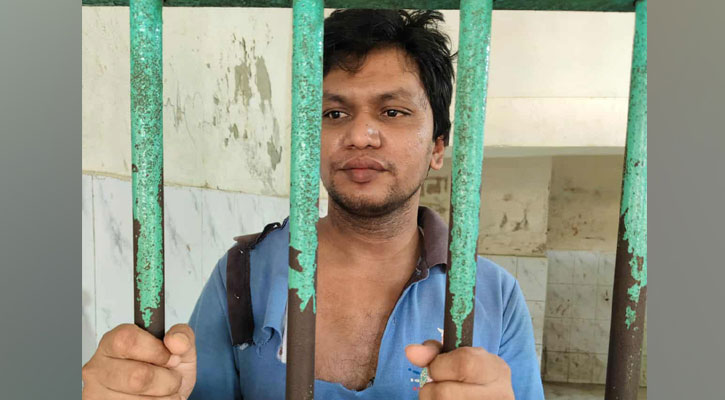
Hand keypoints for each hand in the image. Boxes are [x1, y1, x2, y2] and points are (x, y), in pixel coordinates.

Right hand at [82, 323, 196, 399]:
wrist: (162, 395)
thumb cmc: (166, 370)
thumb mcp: (179, 349)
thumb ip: (182, 337)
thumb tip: (175, 340)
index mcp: (112, 342)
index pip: (127, 340)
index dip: (156, 351)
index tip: (170, 358)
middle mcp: (97, 368)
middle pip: (136, 377)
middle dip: (166, 381)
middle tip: (171, 379)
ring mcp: (96, 393)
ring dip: (163, 399)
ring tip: (162, 392)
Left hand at [405, 340, 513, 399]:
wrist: (489, 396)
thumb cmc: (471, 375)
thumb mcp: (460, 357)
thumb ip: (434, 352)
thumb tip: (411, 351)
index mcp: (497, 370)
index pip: (463, 364)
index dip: (440, 366)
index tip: (437, 368)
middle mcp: (500, 395)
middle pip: (445, 394)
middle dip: (431, 389)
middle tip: (438, 387)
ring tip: (443, 397)